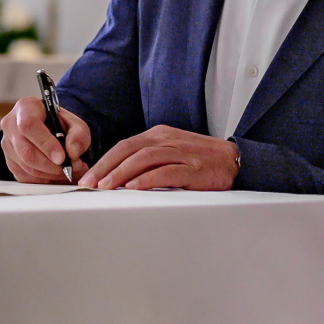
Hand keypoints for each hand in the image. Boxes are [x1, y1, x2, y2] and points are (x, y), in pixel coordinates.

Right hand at [0, 97, 91, 183]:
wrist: (50, 129)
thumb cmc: (60, 123)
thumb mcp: (75, 123)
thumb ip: (78, 135)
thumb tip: (72, 153)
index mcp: (25, 108)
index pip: (29, 126)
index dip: (45, 144)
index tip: (62, 157)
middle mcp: (11, 125)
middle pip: (26, 151)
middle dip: (51, 166)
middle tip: (72, 168)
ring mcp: (8, 145)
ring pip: (27, 168)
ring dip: (52, 175)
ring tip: (71, 171)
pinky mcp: (10, 162)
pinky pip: (26, 177)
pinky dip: (45, 180)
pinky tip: (59, 175)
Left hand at [79, 125, 239, 190]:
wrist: (235, 160)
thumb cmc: (200, 161)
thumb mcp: (171, 153)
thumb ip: (148, 161)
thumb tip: (119, 177)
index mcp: (159, 136)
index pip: (125, 146)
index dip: (104, 161)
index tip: (89, 177)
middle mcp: (167, 140)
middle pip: (129, 150)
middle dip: (106, 167)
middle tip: (90, 184)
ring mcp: (180, 153)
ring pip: (144, 159)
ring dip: (121, 173)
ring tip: (106, 187)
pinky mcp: (193, 168)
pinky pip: (166, 171)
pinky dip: (147, 179)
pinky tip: (134, 187)